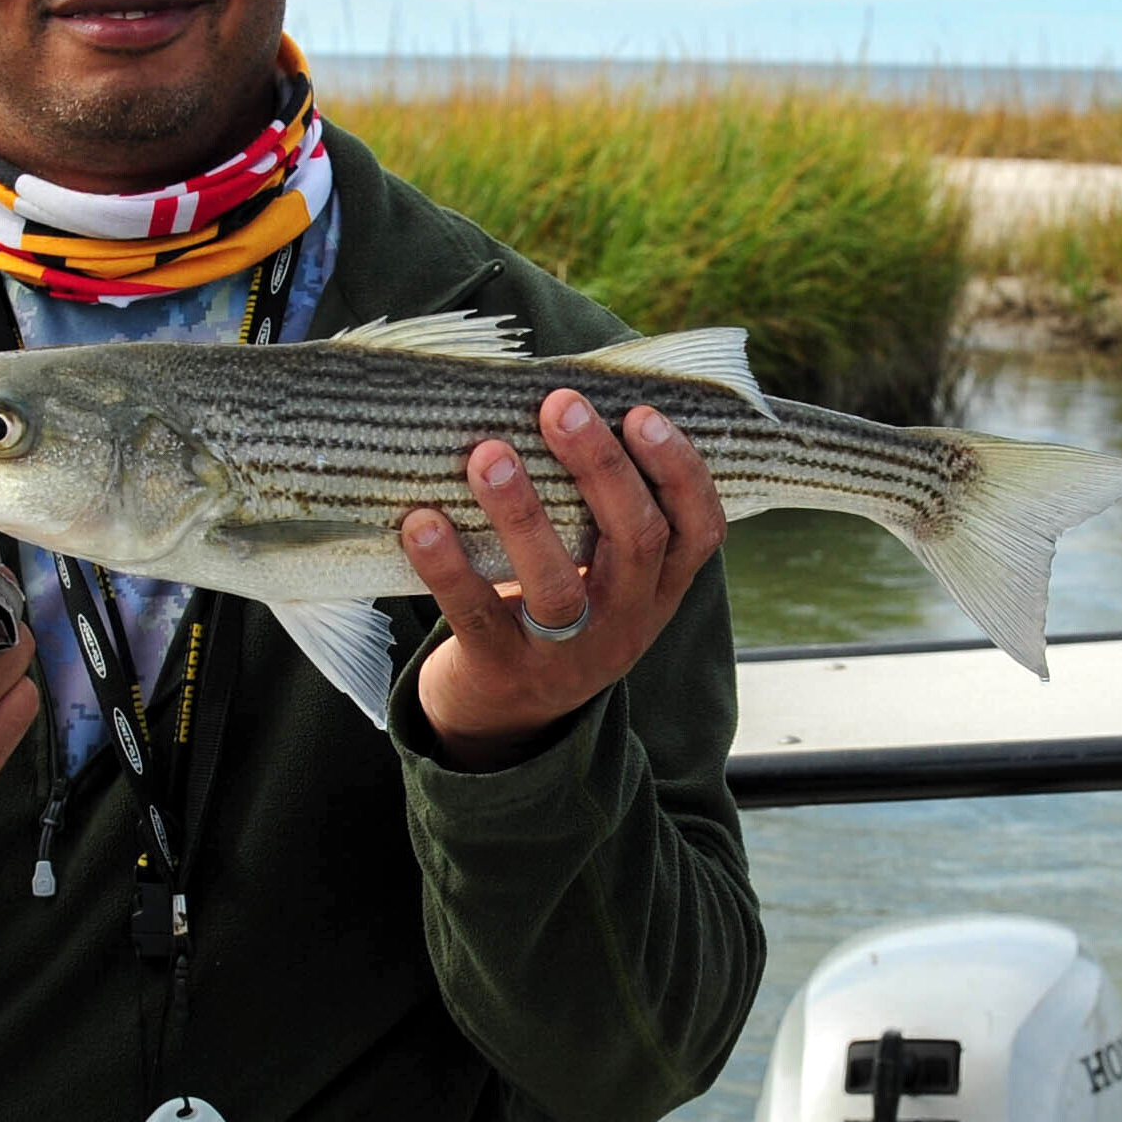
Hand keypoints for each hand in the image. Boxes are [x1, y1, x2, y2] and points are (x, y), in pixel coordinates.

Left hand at [400, 391, 725, 770]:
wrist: (504, 722)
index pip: (700, 529)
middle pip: (636, 540)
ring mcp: (567, 654)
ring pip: (560, 583)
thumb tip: (565, 399)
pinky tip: (422, 522)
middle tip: (560, 405)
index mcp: (657, 589)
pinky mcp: (503, 672)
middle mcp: (625, 622)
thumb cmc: (551, 613)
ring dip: (523, 513)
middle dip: (602, 466)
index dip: (680, 471)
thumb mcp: (599, 573)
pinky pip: (479, 617)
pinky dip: (448, 567)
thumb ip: (598, 509)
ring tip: (488, 454)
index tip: (642, 413)